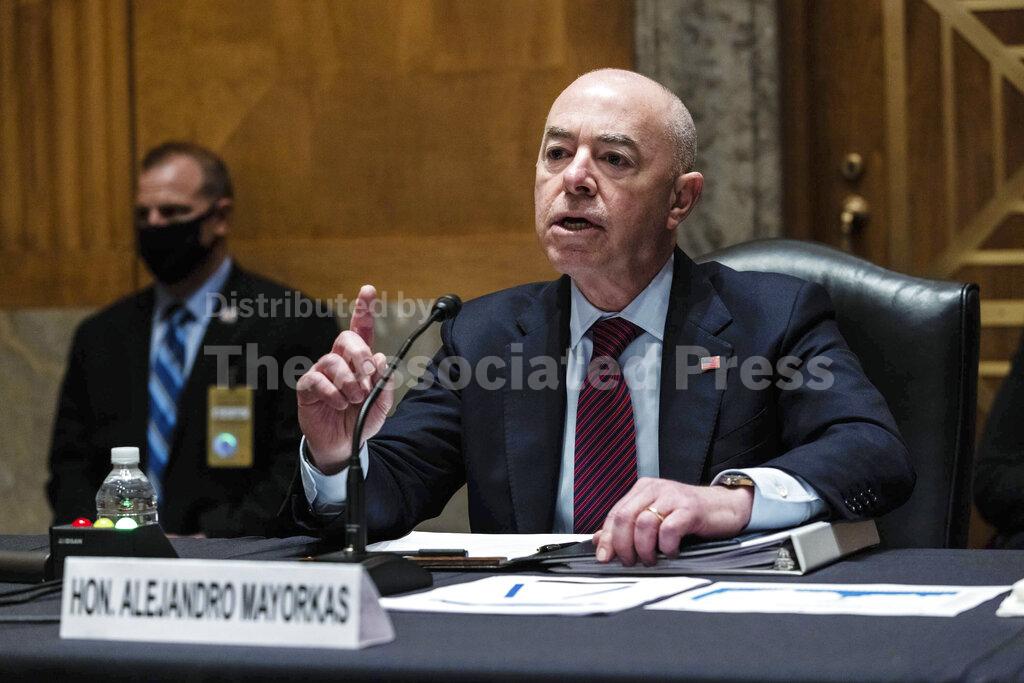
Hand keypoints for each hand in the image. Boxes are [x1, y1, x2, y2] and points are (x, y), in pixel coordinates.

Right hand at [296, 285, 393, 473]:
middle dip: (360, 355)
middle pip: (346, 338)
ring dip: (350, 382)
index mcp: (358, 361)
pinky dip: (333, 393)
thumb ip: (385, 382)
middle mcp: (339, 361)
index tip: (368, 290)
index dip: (364, 309)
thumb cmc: (361, 420)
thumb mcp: (382, 403)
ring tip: (355, 399)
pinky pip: (317, 380)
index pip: (361, 329)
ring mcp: (321, 372)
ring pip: (333, 361)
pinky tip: (340, 405)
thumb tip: (381, 359)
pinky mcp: (308, 388)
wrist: (344, 444)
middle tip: (368, 378)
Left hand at [592, 477, 753, 565]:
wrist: (726, 506)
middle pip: (625, 517)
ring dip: (643, 549)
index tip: (604, 557)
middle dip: (622, 545)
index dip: (607, 538)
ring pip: (643, 523)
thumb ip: (630, 527)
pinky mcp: (690, 508)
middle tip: (630, 562)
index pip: (615, 513)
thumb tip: (602, 541)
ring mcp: (673, 497)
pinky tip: (670, 552)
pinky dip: (666, 546)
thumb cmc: (690, 515)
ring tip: (651, 560)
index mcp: (643, 490)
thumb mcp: (657, 518)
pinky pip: (668, 529)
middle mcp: (655, 489)